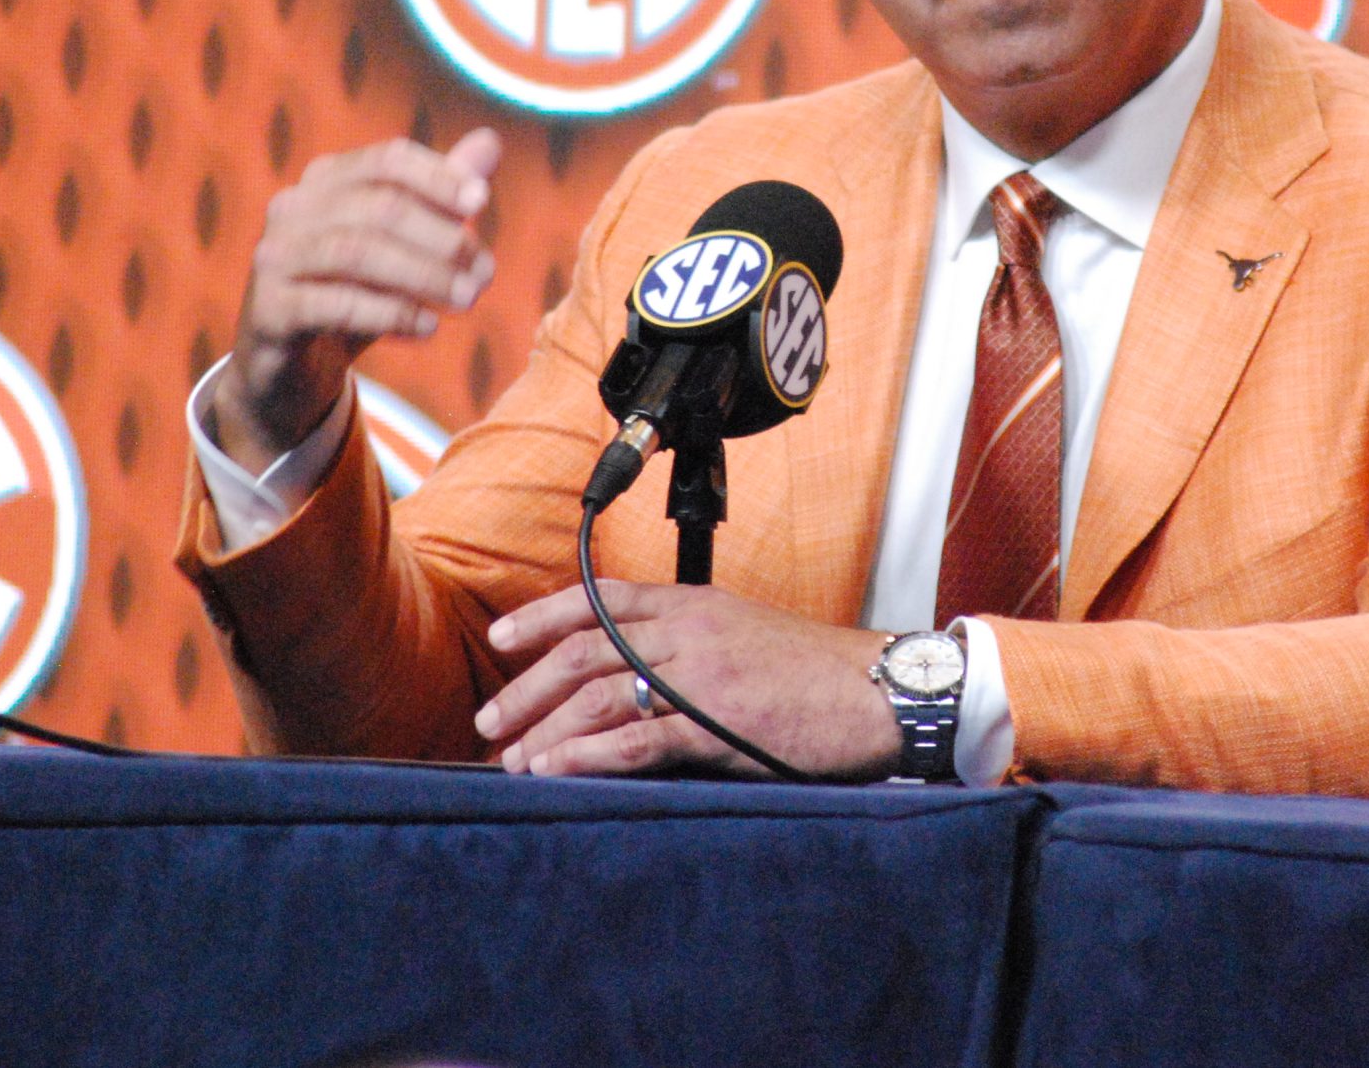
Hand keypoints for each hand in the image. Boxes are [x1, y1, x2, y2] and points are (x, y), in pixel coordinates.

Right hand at [209, 129, 502, 474]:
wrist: (291, 367)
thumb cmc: (354, 293)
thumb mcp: (401, 245)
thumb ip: (439, 196)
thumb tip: (490, 141)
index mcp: (325, 180)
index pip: (388, 161)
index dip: (438, 177)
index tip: (480, 203)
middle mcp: (293, 209)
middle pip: (379, 207)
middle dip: (441, 238)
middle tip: (485, 273)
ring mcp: (275, 258)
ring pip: (357, 252)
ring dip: (424, 275)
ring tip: (468, 299)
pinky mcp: (270, 310)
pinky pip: (336, 305)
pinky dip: (390, 313)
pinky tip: (428, 327)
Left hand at [472, 580, 902, 781]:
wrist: (878, 690)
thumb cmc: (816, 673)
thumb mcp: (745, 636)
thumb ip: (689, 647)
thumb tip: (634, 680)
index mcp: (694, 606)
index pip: (601, 599)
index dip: (543, 616)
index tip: (501, 639)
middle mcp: (689, 632)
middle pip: (584, 651)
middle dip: (527, 688)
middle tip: (489, 721)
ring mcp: (701, 677)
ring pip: (599, 695)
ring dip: (544, 728)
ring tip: (512, 760)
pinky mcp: (717, 726)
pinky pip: (637, 740)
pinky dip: (587, 755)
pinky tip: (555, 770)